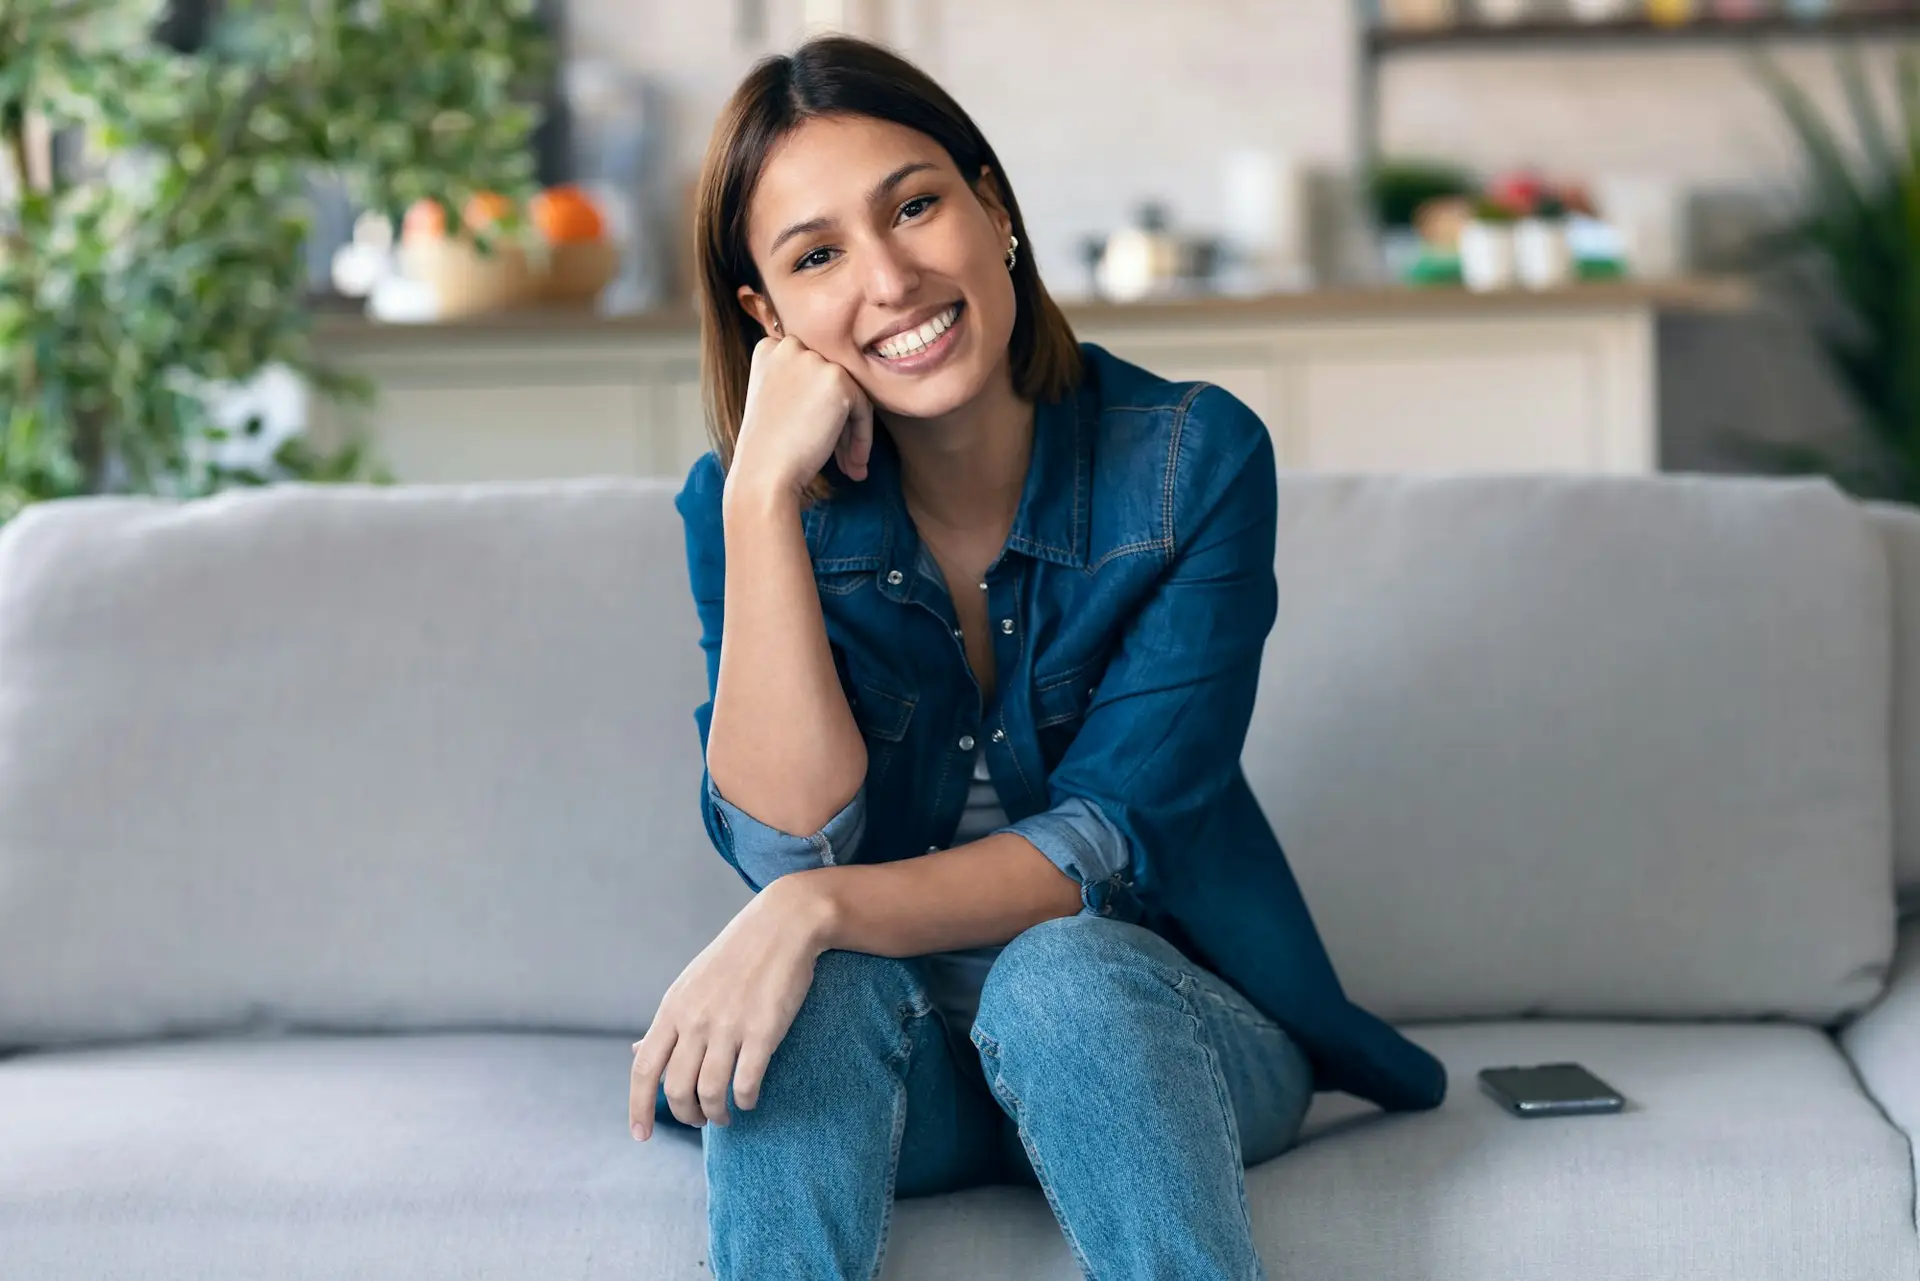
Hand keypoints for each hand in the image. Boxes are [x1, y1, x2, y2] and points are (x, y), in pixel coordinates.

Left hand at [629, 874, 832, 1138]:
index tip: (640, 1136)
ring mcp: (727, 1026)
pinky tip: (748, 1099)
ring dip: (716, 1114)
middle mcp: (694, 1020)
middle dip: (686, 1115)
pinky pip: (745, 1084)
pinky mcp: (762, 1031)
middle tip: (700, 1120)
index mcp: (672, 1009)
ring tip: (725, 1115)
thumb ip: (667, 1023)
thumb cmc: (736, 956)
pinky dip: (744, 1101)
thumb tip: (637, 1052)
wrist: (782, 925)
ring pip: (709, 1092)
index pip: (644, 1069)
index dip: (638, 1108)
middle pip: (676, 1089)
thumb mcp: (689, 985)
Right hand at [727, 334, 874, 499]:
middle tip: (843, 458)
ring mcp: (814, 361)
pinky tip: (853, 463)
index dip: (818, 406)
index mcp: (770, 349)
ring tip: (850, 466)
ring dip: (852, 433)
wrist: (763, 474)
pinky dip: (863, 437)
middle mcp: (790, 347)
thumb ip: (801, 385)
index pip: (811, 371)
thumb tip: (840, 393)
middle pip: (831, 381)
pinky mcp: (837, 380)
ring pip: (850, 394)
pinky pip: (864, 408)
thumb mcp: (775, 401)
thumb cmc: (767, 449)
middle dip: (839, 421)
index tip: (819, 436)